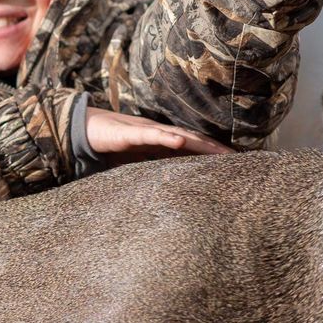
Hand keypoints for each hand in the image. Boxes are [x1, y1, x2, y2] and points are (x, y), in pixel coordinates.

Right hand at [85, 108, 231, 165]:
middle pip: (193, 141)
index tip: (233, 166)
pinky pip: (151, 134)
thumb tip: (168, 193)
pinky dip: (166, 137)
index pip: (193, 149)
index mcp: (162, 143)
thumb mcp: (136, 164)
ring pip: (179, 135)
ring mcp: (147, 131)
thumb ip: (152, 173)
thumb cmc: (111, 146)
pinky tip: (180, 141)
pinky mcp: (130, 132)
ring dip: (200, 143)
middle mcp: (159, 134)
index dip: (212, 155)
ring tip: (218, 152)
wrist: (84, 130)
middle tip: (238, 160)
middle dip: (215, 150)